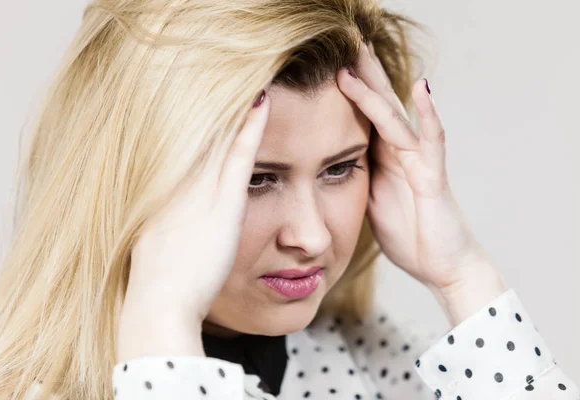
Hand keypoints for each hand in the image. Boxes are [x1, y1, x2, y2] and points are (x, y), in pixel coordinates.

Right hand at [117, 86, 270, 360]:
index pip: (185, 143)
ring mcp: (200, 190)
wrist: (160, 303)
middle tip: (231, 72)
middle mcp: (181, 182)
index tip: (210, 96)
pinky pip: (240, 155)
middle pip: (202, 130)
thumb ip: (169, 226)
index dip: (199, 117)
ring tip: (250, 75)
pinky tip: (262, 102)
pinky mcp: (223, 202)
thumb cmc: (161, 284)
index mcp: (165, 191)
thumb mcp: (158, 247)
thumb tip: (175, 221)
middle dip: (218, 101)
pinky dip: (250, 127)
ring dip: (235, 105)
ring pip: (220, 134)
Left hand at [337, 43, 505, 317]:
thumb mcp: (372, 203)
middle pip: (378, 106)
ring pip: (394, 117)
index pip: (362, 117)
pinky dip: (427, 115)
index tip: (326, 65)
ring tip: (360, 54)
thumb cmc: (410, 236)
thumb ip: (360, 178)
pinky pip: (430, 142)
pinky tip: (420, 89)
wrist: (443, 267)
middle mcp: (400, 154)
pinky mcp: (433, 179)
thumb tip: (334, 163)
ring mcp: (418, 163)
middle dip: (362, 73)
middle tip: (345, 39)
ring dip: (376, 87)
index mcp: (382, 160)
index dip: (347, 91)